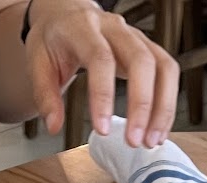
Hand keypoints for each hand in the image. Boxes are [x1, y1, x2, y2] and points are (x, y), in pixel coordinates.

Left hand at [23, 0, 178, 150]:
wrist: (67, 16)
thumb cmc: (53, 39)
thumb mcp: (38, 62)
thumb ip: (45, 95)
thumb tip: (54, 126)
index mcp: (83, 28)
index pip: (100, 58)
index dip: (103, 95)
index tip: (102, 130)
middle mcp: (115, 28)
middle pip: (141, 61)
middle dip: (142, 105)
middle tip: (134, 141)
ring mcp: (136, 36)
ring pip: (163, 67)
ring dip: (162, 108)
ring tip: (151, 141)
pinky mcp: (149, 48)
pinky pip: (168, 72)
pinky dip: (167, 103)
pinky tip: (158, 129)